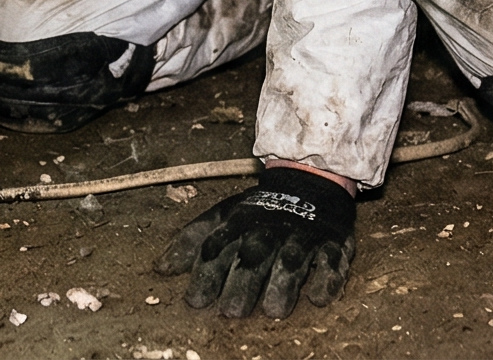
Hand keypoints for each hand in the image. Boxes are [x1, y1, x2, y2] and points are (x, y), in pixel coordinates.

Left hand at [154, 164, 356, 318]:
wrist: (309, 178)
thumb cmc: (259, 209)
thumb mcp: (224, 216)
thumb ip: (194, 240)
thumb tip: (161, 268)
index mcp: (239, 224)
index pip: (218, 248)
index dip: (206, 274)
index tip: (195, 301)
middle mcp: (268, 231)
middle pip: (253, 257)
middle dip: (242, 283)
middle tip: (232, 312)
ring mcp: (301, 236)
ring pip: (290, 260)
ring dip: (282, 285)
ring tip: (274, 310)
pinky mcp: (331, 242)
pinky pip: (331, 260)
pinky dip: (327, 278)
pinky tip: (318, 297)